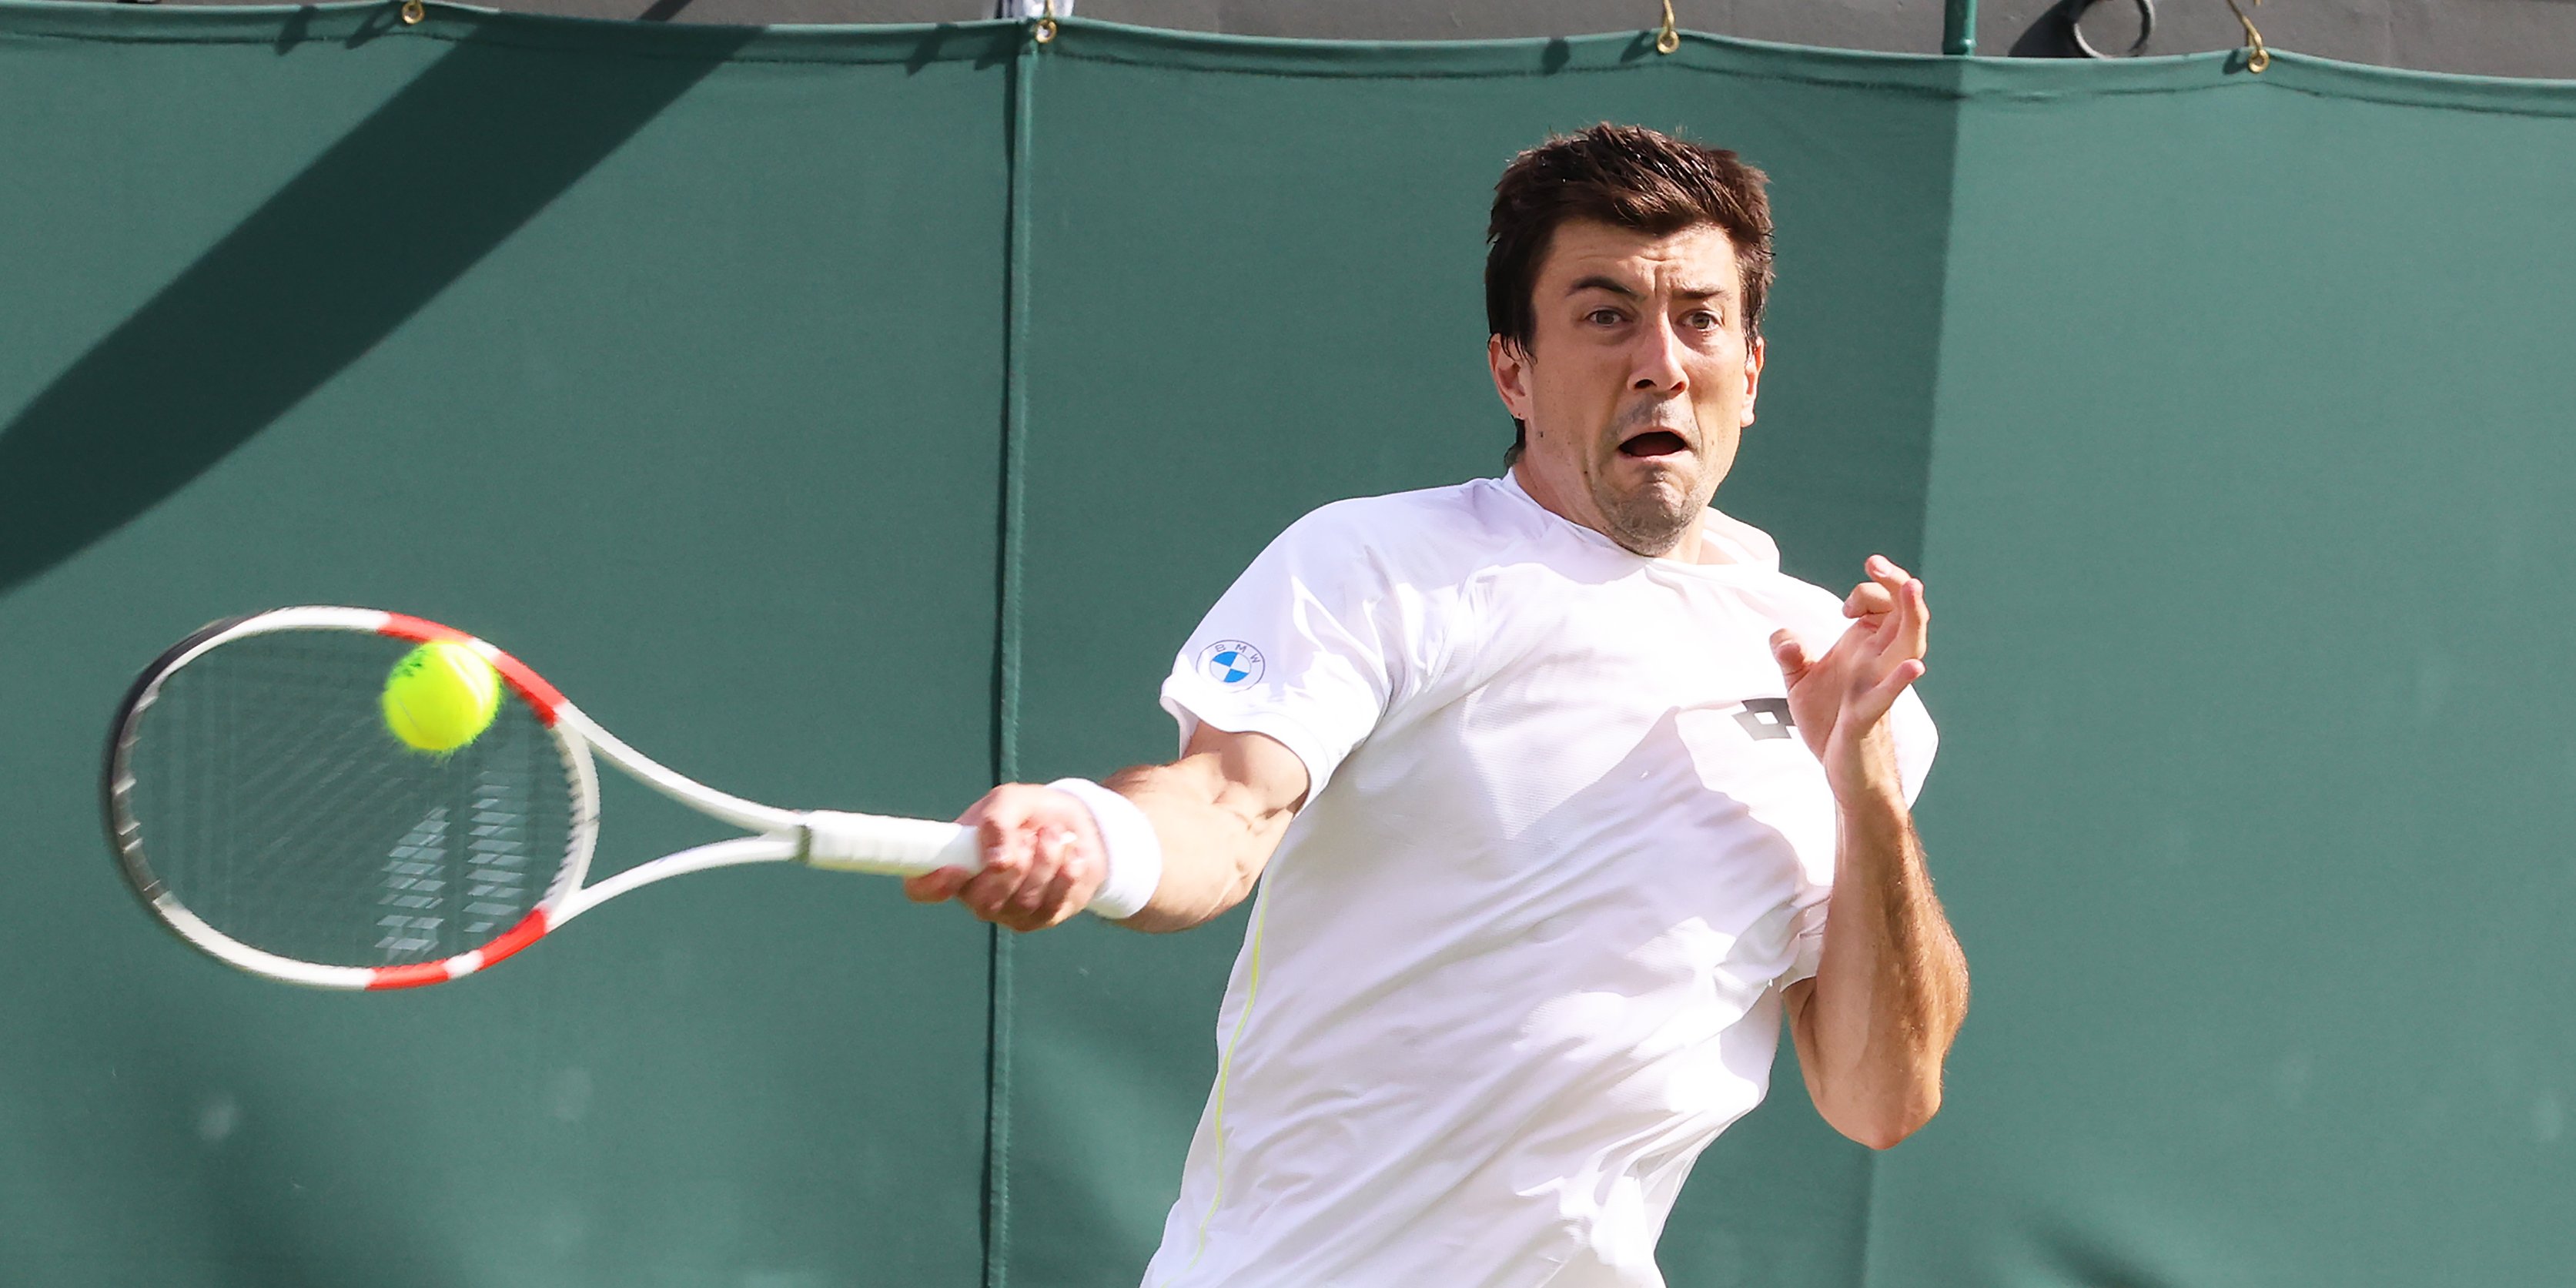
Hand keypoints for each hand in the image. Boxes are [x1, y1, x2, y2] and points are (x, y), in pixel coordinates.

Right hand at [902, 783, 1105, 931]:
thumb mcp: (1011, 799)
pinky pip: (1050, 907)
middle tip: (1030, 834)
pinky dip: (1065, 876)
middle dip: (1013, 865)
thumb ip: (996, 820)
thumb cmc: (1031, 811)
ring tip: (1054, 835)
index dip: (931, 885)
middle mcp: (976, 892)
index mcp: (955, 861)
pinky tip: (1071, 855)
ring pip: (1021, 903)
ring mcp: (1008, 910)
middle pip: (981, 902)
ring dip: (1044, 862)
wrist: (1076, 824)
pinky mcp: (1041, 918)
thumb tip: (995, 860)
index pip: (921, 888)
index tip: (956, 868)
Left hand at [1769, 555, 1927, 802]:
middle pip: (1904, 614)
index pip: (1883, 604)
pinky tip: (1914, 669)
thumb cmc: (1829, 721)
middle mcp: (1880, 662)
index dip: (1867, 593)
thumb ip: (1790, 654)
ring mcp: (1878, 686)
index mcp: (1868, 648)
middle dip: (1895, 584)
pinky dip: (1899, 681)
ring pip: (1908, 646)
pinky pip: (1888, 696)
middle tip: (1875, 563)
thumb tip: (1784, 637)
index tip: (1844, 609)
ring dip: (1911, 617)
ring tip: (1913, 589)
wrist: (1839, 768)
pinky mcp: (1868, 716)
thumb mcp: (1800, 682)